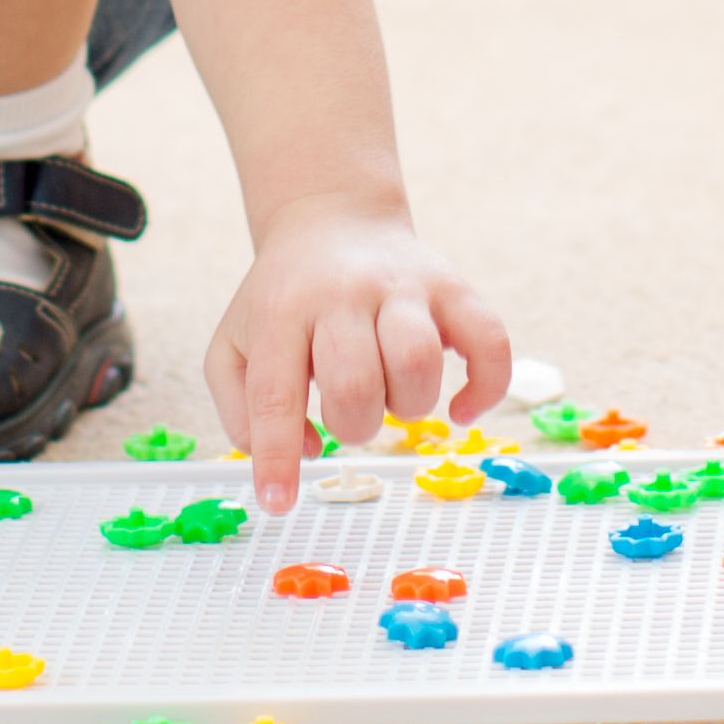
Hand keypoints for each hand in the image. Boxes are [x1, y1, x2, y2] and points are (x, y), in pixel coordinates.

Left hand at [206, 195, 510, 517]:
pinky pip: (490, 341)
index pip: (275, 393)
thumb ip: (244, 410)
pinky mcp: (453, 288)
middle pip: (354, 381)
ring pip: (419, 360)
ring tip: (393, 396)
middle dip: (352, 424)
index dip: (276, 457)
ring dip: (408, 405)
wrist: (332, 220)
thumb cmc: (283, 300)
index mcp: (282, 312)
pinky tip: (460, 407)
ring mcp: (404, 287)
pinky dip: (486, 388)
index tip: (279, 503)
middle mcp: (344, 294)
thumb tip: (304, 451)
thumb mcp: (233, 345)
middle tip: (349, 415)